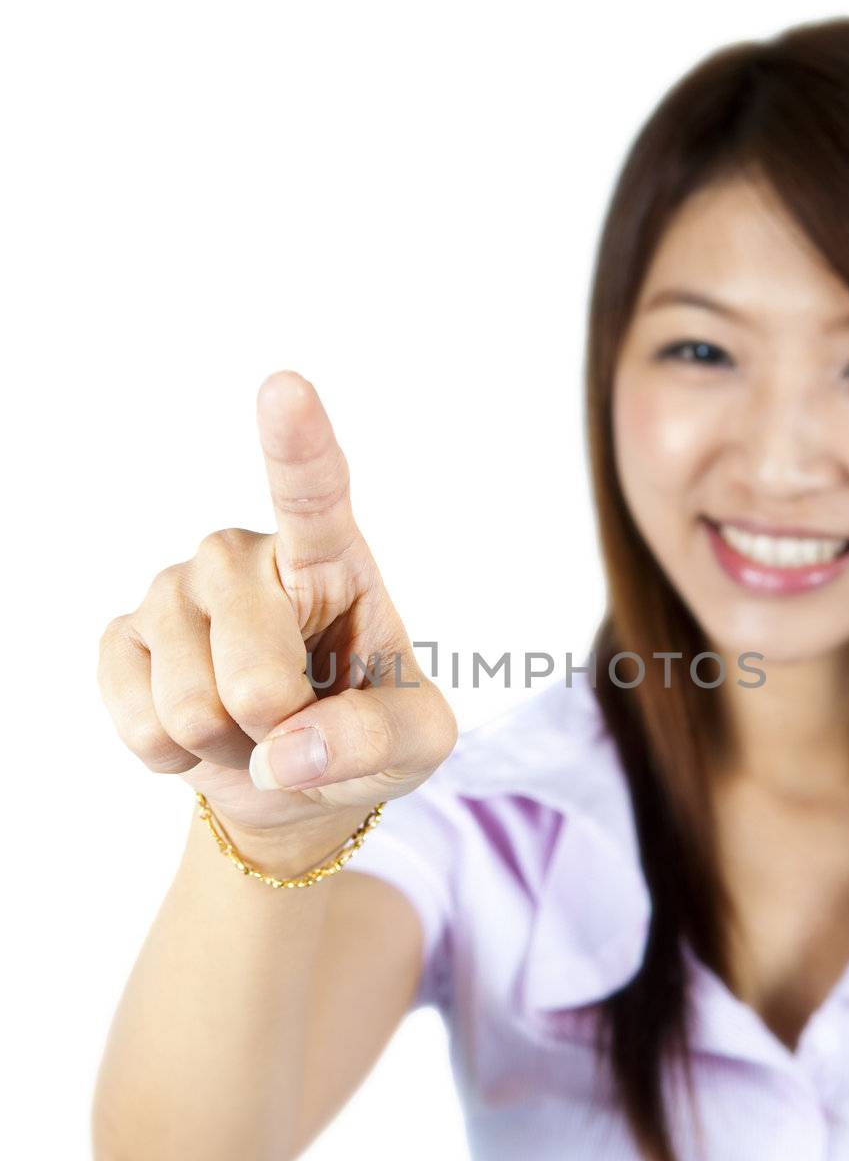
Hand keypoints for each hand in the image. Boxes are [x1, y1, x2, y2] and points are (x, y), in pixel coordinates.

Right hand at [97, 371, 457, 835]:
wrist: (292, 772)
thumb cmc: (365, 729)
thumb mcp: (415, 742)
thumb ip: (374, 739)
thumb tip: (286, 749)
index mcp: (328, 554)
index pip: (314, 490)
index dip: (296, 442)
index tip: (284, 388)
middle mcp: (240, 555)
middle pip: (252, 679)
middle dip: (277, 732)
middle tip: (294, 717)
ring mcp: (172, 591)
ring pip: (190, 711)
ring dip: (228, 747)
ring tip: (249, 723)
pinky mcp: (121, 637)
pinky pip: (141, 725)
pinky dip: (178, 759)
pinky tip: (200, 733)